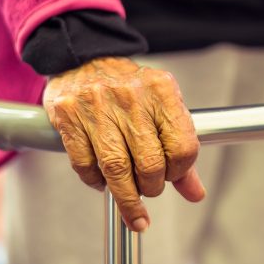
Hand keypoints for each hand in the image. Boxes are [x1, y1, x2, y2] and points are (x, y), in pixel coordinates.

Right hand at [43, 57, 203, 231]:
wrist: (84, 58)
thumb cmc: (129, 89)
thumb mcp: (162, 108)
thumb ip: (180, 150)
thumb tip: (195, 194)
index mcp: (162, 91)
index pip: (183, 147)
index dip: (179, 171)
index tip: (172, 175)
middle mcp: (131, 97)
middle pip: (150, 163)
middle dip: (152, 187)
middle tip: (149, 188)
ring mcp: (97, 105)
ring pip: (116, 169)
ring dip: (127, 197)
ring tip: (132, 206)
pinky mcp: (69, 115)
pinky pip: (85, 165)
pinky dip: (96, 182)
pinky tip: (103, 181)